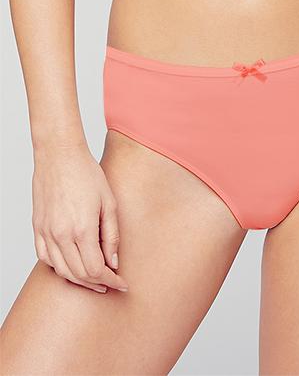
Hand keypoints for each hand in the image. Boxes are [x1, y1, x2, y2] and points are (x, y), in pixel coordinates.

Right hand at [32, 142, 128, 293]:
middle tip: (112, 283)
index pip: (95, 269)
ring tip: (95, 279)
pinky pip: (45, 258)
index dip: (111, 280)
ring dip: (79, 279)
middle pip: (78, 274)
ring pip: (61, 270)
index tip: (121, 283)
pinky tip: (72, 266)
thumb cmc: (87, 175)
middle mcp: (60, 235)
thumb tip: (113, 262)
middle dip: (98, 283)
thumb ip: (111, 235)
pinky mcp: (37, 227)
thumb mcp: (109, 203)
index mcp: (82, 229)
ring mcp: (46, 232)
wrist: (60, 156)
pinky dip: (59, 267)